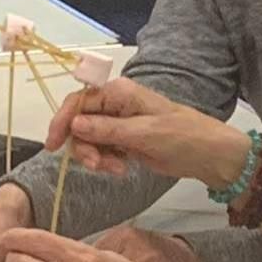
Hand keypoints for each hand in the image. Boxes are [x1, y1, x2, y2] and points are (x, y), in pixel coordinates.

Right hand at [47, 78, 250, 188]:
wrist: (208, 155)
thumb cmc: (182, 136)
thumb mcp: (143, 133)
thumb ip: (107, 129)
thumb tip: (74, 123)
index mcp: (119, 92)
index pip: (78, 101)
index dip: (62, 121)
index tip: (53, 145)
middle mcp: (114, 104)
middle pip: (79, 123)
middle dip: (83, 146)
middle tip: (97, 165)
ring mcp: (118, 123)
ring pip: (88, 139)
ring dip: (96, 157)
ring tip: (116, 169)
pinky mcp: (123, 140)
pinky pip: (101, 150)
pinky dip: (105, 162)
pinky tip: (122, 168)